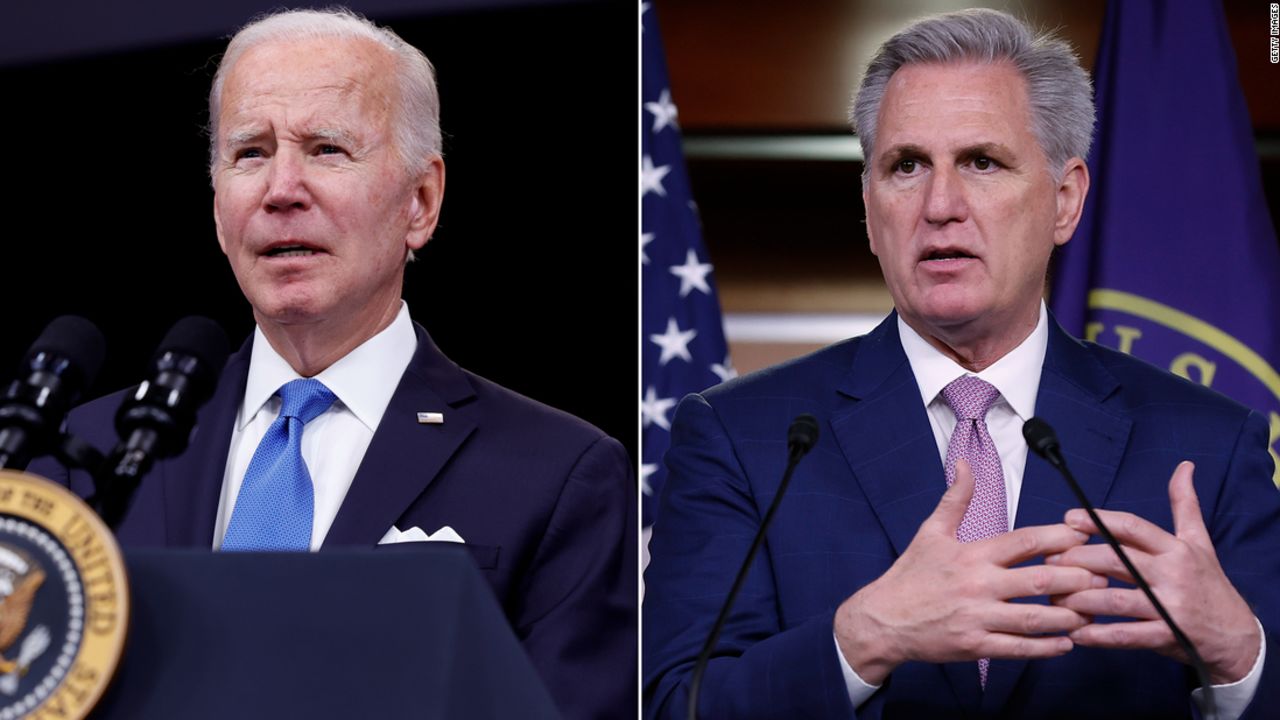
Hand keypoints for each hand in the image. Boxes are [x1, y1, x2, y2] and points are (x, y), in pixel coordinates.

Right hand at [834, 459, 1103, 684]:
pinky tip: (1067, 644)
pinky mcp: (974, 646)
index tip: (1084, 535)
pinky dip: (1046, 648)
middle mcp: (978, 585)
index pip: (1024, 542)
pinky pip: (1018, 649)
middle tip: (1103, 577)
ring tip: (1091, 612)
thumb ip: (955, 498)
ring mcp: (977, 618)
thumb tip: (964, 463)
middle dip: (1076, 579)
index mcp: (971, 554)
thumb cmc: (909, 575)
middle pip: (1040, 581)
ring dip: (1068, 616)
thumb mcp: (930, 532)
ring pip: (1035, 619)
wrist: (881, 620)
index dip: (1059, 537)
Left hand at [1048, 461, 1260, 683]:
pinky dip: (1097, 635)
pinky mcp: (1166, 636)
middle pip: (1115, 561)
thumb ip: (1185, 504)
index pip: (1132, 527)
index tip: (1069, 518)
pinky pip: (1125, 636)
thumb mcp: (1200, 541)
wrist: (1236, 635)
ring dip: (1079, 598)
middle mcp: (1171, 575)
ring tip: (1053, 596)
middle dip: (1077, 559)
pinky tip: (1074, 632)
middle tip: (1050, 560)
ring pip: (1114, 600)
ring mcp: (1168, 608)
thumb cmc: (1208, 583)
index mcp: (1175, 549)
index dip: (1098, 521)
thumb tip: (1184, 466)